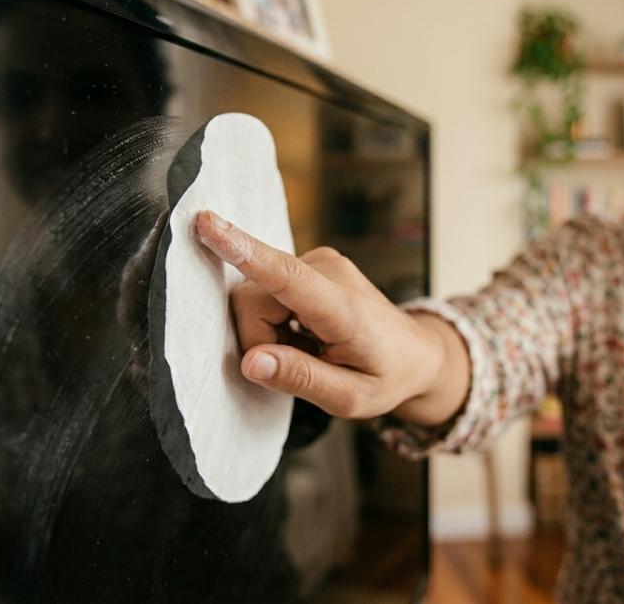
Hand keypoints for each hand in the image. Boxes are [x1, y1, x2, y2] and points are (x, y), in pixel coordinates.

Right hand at [194, 210, 469, 424]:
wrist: (416, 352)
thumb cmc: (386, 376)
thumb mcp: (351, 399)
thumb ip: (301, 379)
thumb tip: (252, 362)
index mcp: (343, 308)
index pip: (285, 275)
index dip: (242, 250)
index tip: (208, 224)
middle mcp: (329, 271)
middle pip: (251, 300)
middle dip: (258, 342)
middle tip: (297, 366)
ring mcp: (319, 262)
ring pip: (254, 298)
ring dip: (269, 334)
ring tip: (309, 350)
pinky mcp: (308, 263)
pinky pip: (265, 292)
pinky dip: (276, 322)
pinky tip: (305, 335)